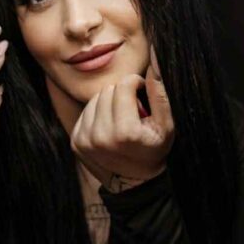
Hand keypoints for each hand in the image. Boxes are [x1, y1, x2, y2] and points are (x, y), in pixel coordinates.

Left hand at [70, 44, 174, 192]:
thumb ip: (159, 92)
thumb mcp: (167, 125)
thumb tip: (154, 60)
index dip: (136, 84)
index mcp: (125, 132)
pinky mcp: (76, 142)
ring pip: (95, 99)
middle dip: (122, 94)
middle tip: (133, 110)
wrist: (134, 183)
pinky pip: (85, 111)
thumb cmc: (154, 150)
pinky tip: (109, 126)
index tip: (143, 94)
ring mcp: (85, 140)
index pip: (124, 85)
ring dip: (109, 103)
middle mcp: (101, 137)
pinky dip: (98, 114)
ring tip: (121, 118)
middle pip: (108, 90)